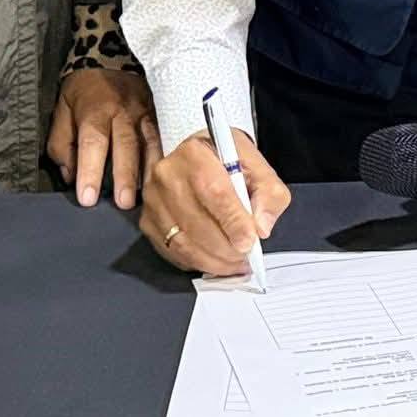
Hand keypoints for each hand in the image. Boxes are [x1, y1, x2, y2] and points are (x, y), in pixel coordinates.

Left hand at [48, 68, 160, 209]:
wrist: (110, 55)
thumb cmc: (83, 89)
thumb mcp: (61, 109)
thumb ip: (61, 143)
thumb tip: (70, 175)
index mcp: (94, 111)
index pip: (91, 144)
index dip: (90, 171)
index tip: (88, 198)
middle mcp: (121, 112)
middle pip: (124, 145)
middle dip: (124, 175)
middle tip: (123, 204)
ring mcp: (143, 112)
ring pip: (149, 142)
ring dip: (148, 171)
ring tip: (148, 196)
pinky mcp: (157, 114)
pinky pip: (163, 137)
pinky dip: (164, 157)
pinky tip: (166, 176)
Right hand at [141, 130, 289, 275]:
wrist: (201, 157)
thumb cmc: (228, 161)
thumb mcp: (258, 167)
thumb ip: (269, 194)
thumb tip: (262, 227)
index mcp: (195, 153)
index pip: (214, 192)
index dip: (233, 222)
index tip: (250, 241)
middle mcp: (167, 174)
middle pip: (196, 222)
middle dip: (226, 247)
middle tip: (247, 257)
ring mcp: (154, 200)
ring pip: (182, 242)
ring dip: (213, 260)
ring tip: (235, 263)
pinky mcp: (148, 221)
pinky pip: (172, 252)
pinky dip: (197, 262)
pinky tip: (215, 261)